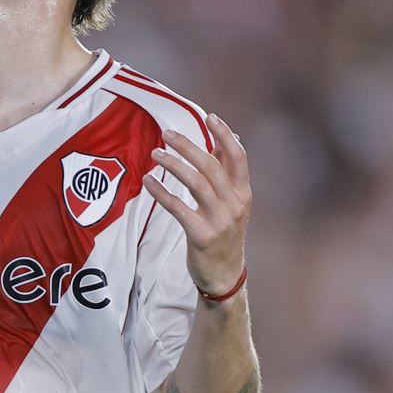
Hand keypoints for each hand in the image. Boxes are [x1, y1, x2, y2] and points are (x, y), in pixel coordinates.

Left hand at [142, 113, 250, 297]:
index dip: (225, 135)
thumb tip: (225, 138)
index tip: (210, 117)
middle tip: (167, 133)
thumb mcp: (232, 203)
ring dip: (173, 164)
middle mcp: (234, 205)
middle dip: (188, 146)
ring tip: (155, 154)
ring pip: (196, 183)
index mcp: (243, 193)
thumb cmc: (224, 233)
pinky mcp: (201, 236)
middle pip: (212, 166)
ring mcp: (219, 221)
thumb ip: (227, 173)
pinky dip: (162, 192)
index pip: (238, 157)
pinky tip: (148, 181)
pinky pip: (178, 208)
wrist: (224, 275)